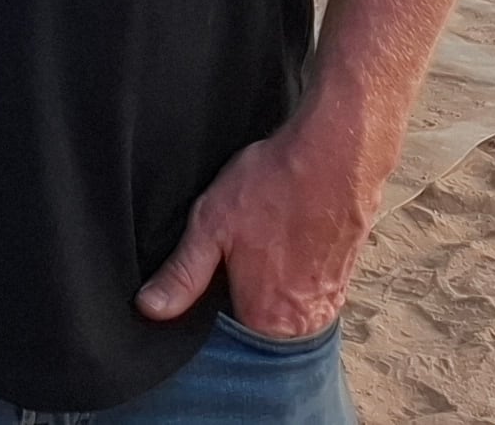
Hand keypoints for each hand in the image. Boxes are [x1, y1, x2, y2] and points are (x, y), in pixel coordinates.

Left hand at [136, 110, 374, 341]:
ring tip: (263, 245)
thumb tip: (150, 309)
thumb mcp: (211, 225)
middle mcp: (303, 324)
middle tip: (239, 255)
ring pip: (286, 309)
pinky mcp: (344, 281)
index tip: (212, 277)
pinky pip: (309, 291)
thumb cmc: (273, 187)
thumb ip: (183, 275)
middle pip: (260, 327)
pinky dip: (295, 273)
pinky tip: (284, 241)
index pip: (228, 338)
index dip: (213, 308)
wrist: (336, 156)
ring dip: (272, 286)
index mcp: (266, 321)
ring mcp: (329, 303)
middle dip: (243, 297)